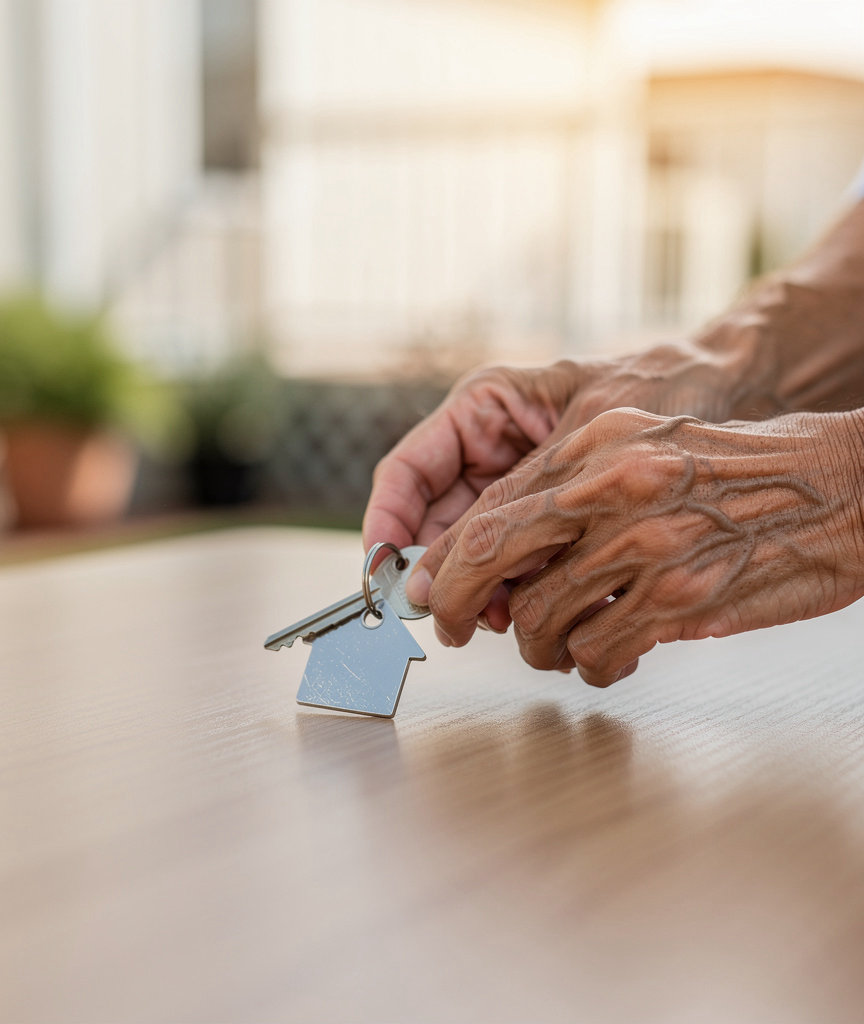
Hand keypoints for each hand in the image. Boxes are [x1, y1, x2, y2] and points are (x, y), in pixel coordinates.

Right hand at [364, 340, 754, 628]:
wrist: (736, 390)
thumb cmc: (664, 388)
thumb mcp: (580, 448)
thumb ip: (509, 509)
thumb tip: (436, 572)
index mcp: (483, 407)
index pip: (406, 472)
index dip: (384, 528)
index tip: (382, 580)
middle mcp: (490, 447)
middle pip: (436, 522)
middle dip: (445, 574)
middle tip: (459, 621)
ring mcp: (519, 484)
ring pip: (477, 552)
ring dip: (490, 591)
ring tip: (521, 620)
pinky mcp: (550, 518)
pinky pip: (521, 561)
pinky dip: (530, 591)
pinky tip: (556, 609)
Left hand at [410, 407, 863, 685]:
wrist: (842, 487)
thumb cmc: (743, 471)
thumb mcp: (648, 450)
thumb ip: (575, 492)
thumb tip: (505, 552)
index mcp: (597, 447)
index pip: (493, 509)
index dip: (446, 558)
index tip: (425, 588)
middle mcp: (613, 488)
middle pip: (493, 555)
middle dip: (455, 603)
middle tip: (451, 628)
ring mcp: (646, 545)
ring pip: (541, 617)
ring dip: (537, 645)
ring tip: (557, 647)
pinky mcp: (680, 599)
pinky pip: (597, 652)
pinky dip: (590, 667)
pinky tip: (605, 661)